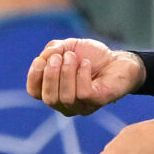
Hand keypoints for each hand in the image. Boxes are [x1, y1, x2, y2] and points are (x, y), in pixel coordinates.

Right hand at [27, 38, 143, 114]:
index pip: (34, 92)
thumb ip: (52, 50)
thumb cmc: (91, 56)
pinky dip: (82, 75)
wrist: (119, 59)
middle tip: (61, 56)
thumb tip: (44, 58)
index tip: (41, 60)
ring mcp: (81, 106)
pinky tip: (86, 64)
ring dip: (67, 72)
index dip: (34, 76)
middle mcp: (65, 103)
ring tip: (75, 57)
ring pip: (65, 97)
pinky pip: (83, 94)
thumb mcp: (68, 47)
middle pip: (48, 98)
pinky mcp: (97, 102)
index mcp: (54, 90)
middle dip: (51, 74)